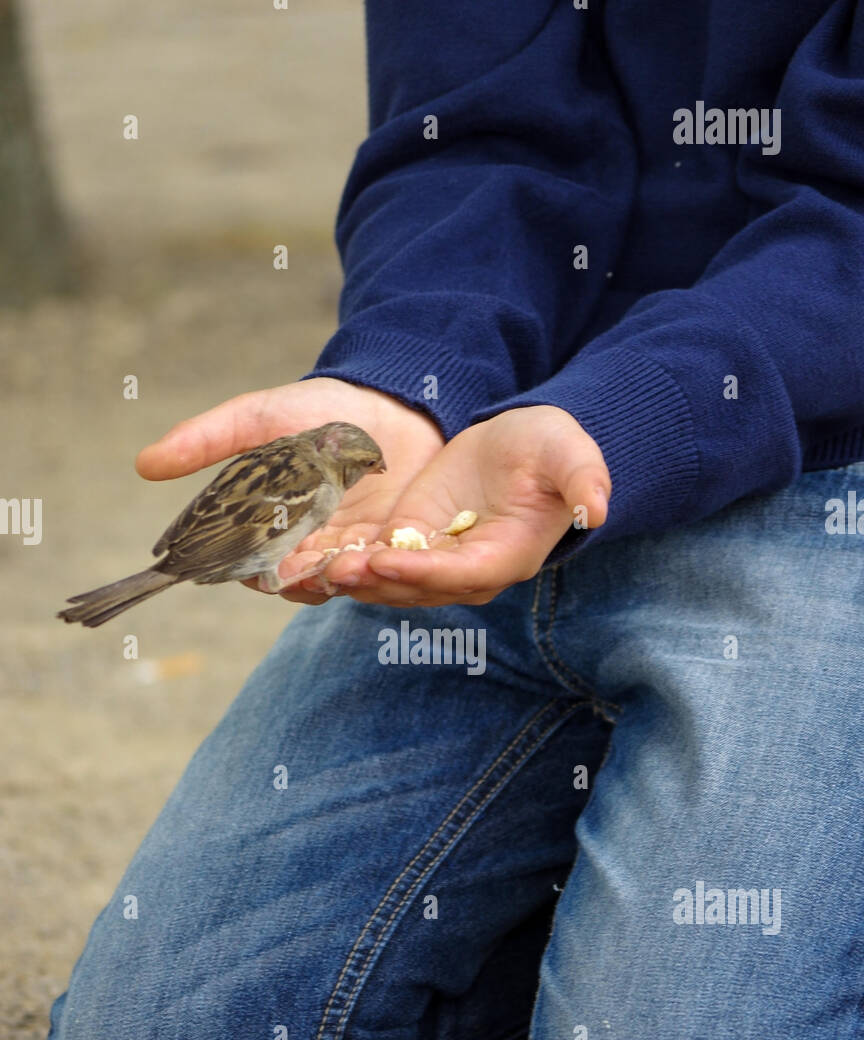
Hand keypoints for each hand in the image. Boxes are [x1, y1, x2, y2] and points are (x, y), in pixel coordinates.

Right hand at [135, 377, 443, 605]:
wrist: (394, 402)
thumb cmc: (320, 409)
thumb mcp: (257, 419)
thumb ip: (207, 441)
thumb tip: (143, 465)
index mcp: (272, 528)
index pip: (245, 564)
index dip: (234, 568)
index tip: (227, 564)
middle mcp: (309, 547)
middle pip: (290, 583)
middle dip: (288, 580)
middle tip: (286, 570)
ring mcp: (352, 551)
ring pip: (337, 584)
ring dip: (332, 580)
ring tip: (332, 567)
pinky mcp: (396, 548)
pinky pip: (385, 574)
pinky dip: (377, 572)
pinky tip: (372, 559)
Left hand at [311, 406, 610, 606]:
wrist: (523, 447)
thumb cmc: (549, 450)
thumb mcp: (567, 453)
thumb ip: (582, 479)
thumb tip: (598, 507)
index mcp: (505, 557)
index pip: (460, 575)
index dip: (422, 572)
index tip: (384, 558)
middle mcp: (466, 573)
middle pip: (415, 588)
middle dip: (374, 582)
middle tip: (332, 570)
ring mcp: (434, 563)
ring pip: (387, 583)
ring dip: (349, 579)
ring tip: (306, 572)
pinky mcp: (408, 545)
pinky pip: (372, 564)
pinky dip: (340, 565)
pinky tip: (302, 562)